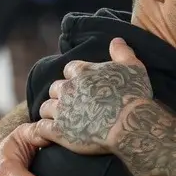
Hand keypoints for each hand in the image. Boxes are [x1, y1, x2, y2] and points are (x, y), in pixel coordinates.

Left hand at [36, 38, 152, 154]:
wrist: (130, 123)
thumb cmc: (134, 95)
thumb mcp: (133, 67)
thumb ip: (122, 52)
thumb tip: (116, 40)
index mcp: (82, 72)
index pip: (69, 69)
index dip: (74, 77)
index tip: (81, 84)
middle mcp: (68, 88)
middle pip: (54, 88)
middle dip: (61, 94)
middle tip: (70, 104)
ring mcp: (62, 110)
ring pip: (45, 108)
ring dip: (51, 112)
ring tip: (59, 120)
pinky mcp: (59, 130)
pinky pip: (41, 128)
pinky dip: (43, 131)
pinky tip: (48, 136)